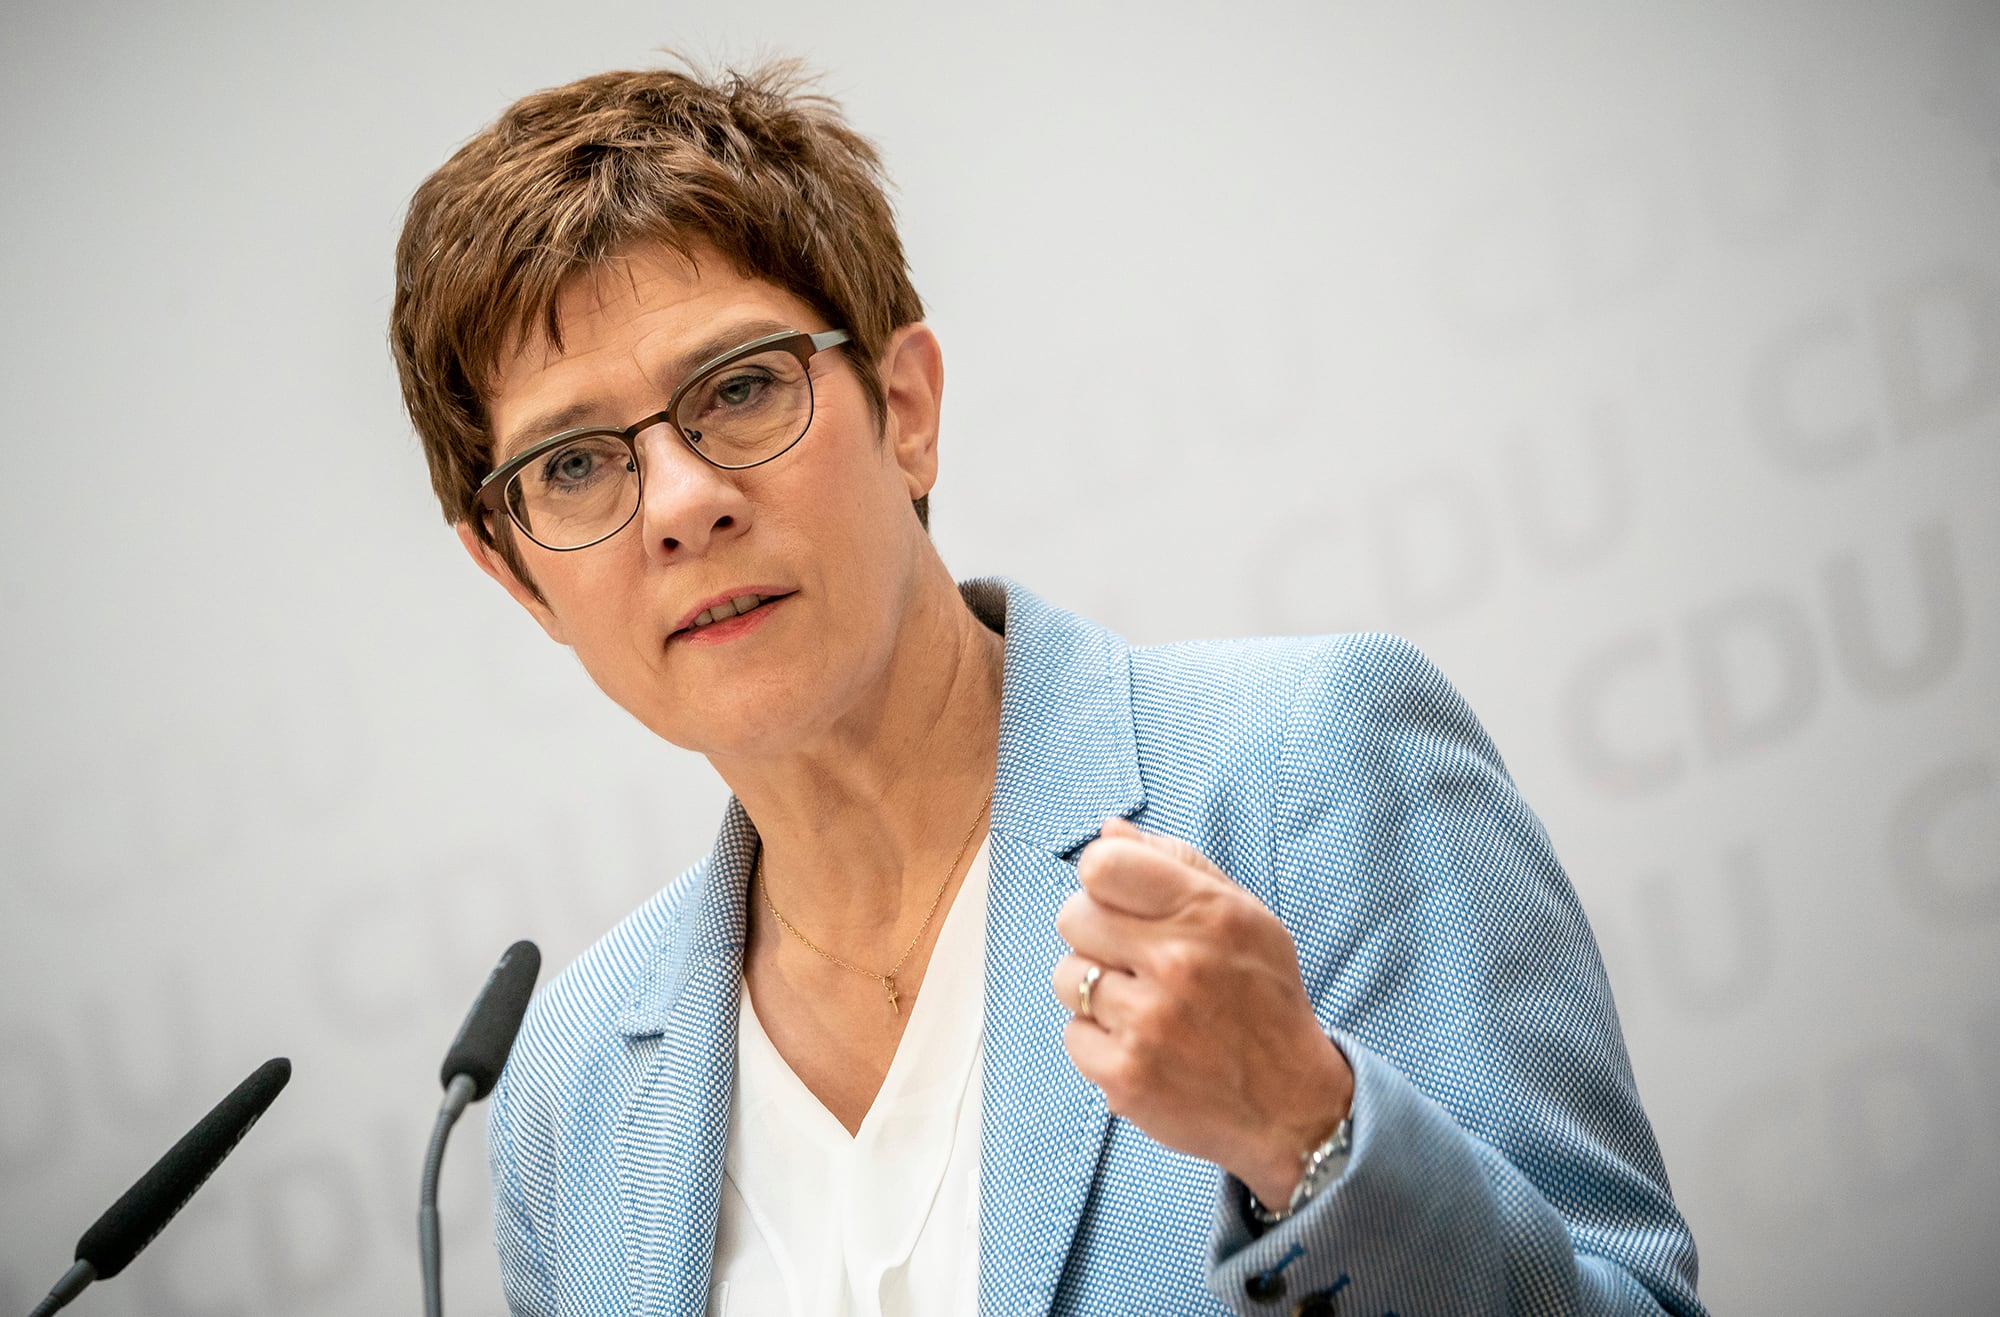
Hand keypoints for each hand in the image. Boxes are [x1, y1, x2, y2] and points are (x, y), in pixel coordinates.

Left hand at [1050, 818, 1353, 1209]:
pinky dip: (1099, 1042)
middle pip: (1072, 917)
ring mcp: (1148, 1023)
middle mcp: (1177, 963)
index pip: (1101, 865)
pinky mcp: (1126, 1076)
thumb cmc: (1263, 1000)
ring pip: (1067, 977)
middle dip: (1096, 935)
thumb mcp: (1243, 916)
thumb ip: (1176, 863)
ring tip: (1141, 1006)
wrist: (1293, 1105)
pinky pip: (1072, 1035)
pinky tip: (1141, 1045)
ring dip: (1094, 991)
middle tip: (1135, 961)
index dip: (1102, 881)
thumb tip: (1108, 830)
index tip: (1120, 902)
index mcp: (1208, 913)